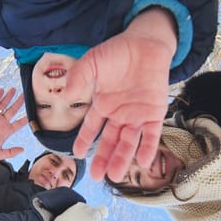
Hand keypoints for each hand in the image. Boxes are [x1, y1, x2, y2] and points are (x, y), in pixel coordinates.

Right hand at [0, 88, 27, 160]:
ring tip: (14, 89)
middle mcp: (2, 122)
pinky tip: (1, 91)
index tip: (33, 112)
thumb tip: (22, 150)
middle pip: (13, 110)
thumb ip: (10, 152)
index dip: (26, 118)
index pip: (19, 123)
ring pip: (4, 105)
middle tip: (26, 95)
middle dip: (19, 102)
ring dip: (9, 97)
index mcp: (7, 131)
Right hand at [65, 7, 176, 180]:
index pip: (91, 128)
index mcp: (103, 104)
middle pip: (110, 141)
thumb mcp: (91, 62)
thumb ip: (78, 78)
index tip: (77, 156)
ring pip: (128, 142)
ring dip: (122, 158)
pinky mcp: (155, 112)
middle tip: (96, 177)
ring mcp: (137, 115)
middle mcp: (119, 114)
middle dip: (103, 159)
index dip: (84, 141)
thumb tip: (65, 96)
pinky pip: (151, 134)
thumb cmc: (117, 52)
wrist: (146, 43)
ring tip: (114, 176)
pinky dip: (147, 147)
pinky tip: (142, 162)